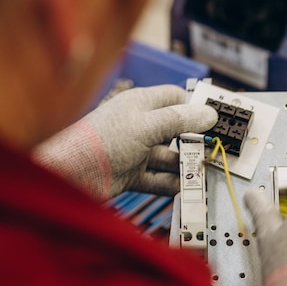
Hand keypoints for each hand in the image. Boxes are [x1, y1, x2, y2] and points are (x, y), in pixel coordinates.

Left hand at [83, 85, 217, 196]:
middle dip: (192, 141)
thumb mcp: (147, 125)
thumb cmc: (106, 139)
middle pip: (175, 131)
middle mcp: (140, 126)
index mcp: (142, 104)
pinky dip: (170, 184)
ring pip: (168, 157)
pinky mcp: (131, 174)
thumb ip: (180, 119)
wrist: (72, 174)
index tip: (215, 119)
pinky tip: (182, 187)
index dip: (194, 107)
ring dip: (183, 166)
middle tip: (211, 150)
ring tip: (197, 172)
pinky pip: (157, 179)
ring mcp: (136, 151)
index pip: (174, 98)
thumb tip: (210, 114)